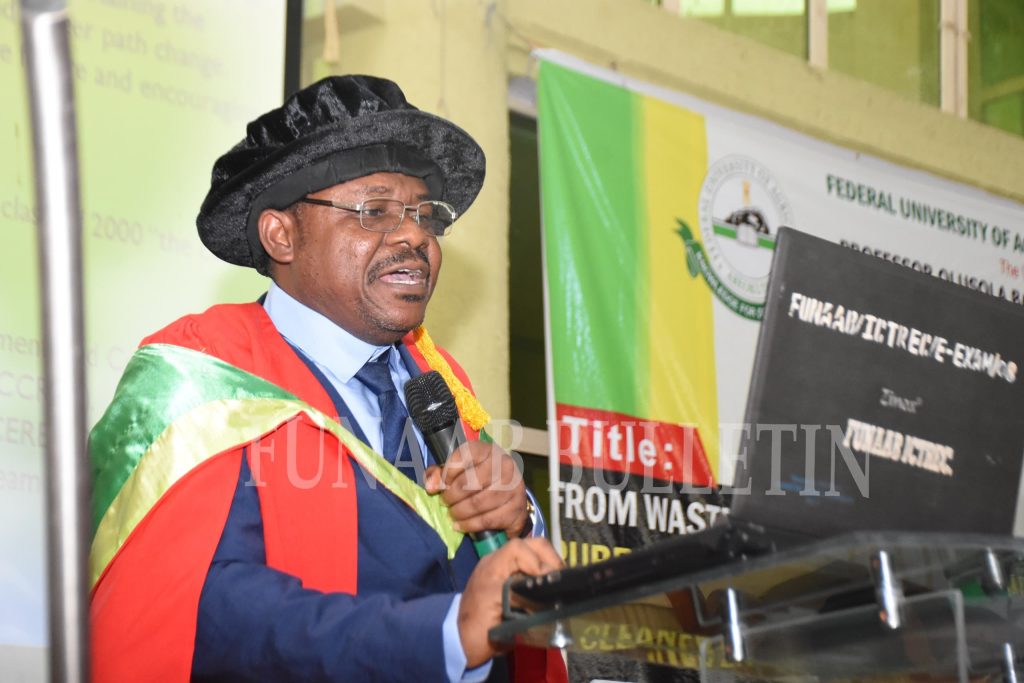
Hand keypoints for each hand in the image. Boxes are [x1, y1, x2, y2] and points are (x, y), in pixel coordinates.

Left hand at [425, 440, 528, 537]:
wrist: (509, 492)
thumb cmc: (479, 477)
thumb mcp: (460, 469)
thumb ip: (441, 473)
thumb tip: (430, 487)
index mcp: (488, 450)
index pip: (466, 454)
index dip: (449, 471)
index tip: (441, 485)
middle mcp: (504, 465)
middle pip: (471, 482)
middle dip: (452, 496)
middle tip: (445, 503)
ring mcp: (514, 487)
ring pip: (479, 503)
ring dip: (460, 512)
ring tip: (452, 514)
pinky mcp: (517, 508)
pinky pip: (488, 520)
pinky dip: (471, 525)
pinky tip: (461, 525)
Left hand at [458, 537, 562, 666]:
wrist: (463, 640)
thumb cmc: (479, 626)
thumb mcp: (499, 610)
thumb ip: (522, 593)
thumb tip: (547, 585)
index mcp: (493, 565)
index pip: (519, 547)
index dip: (538, 560)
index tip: (549, 579)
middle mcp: (500, 561)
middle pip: (530, 545)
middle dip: (550, 558)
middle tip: (562, 578)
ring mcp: (506, 568)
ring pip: (533, 552)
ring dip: (549, 564)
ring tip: (559, 581)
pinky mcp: (511, 577)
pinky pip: (531, 565)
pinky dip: (544, 571)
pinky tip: (551, 585)